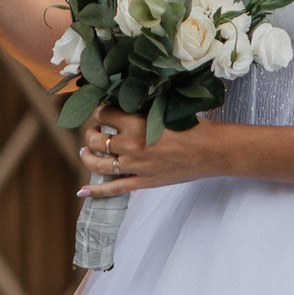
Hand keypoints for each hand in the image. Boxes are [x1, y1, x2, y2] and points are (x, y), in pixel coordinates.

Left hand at [77, 111, 227, 197]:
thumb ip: (142, 109)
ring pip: (98, 164)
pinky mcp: (142, 182)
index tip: (105, 110)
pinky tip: (82, 192)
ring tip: (86, 151)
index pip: (104, 114)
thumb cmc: (193, 126)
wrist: (211, 151)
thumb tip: (126, 103)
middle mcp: (130, 145)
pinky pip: (114, 189)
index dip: (101, 110)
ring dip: (88, 156)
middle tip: (97, 129)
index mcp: (135, 124)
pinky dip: (96, 191)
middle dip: (92, 132)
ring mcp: (135, 167)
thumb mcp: (164, 109)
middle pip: (96, 139)